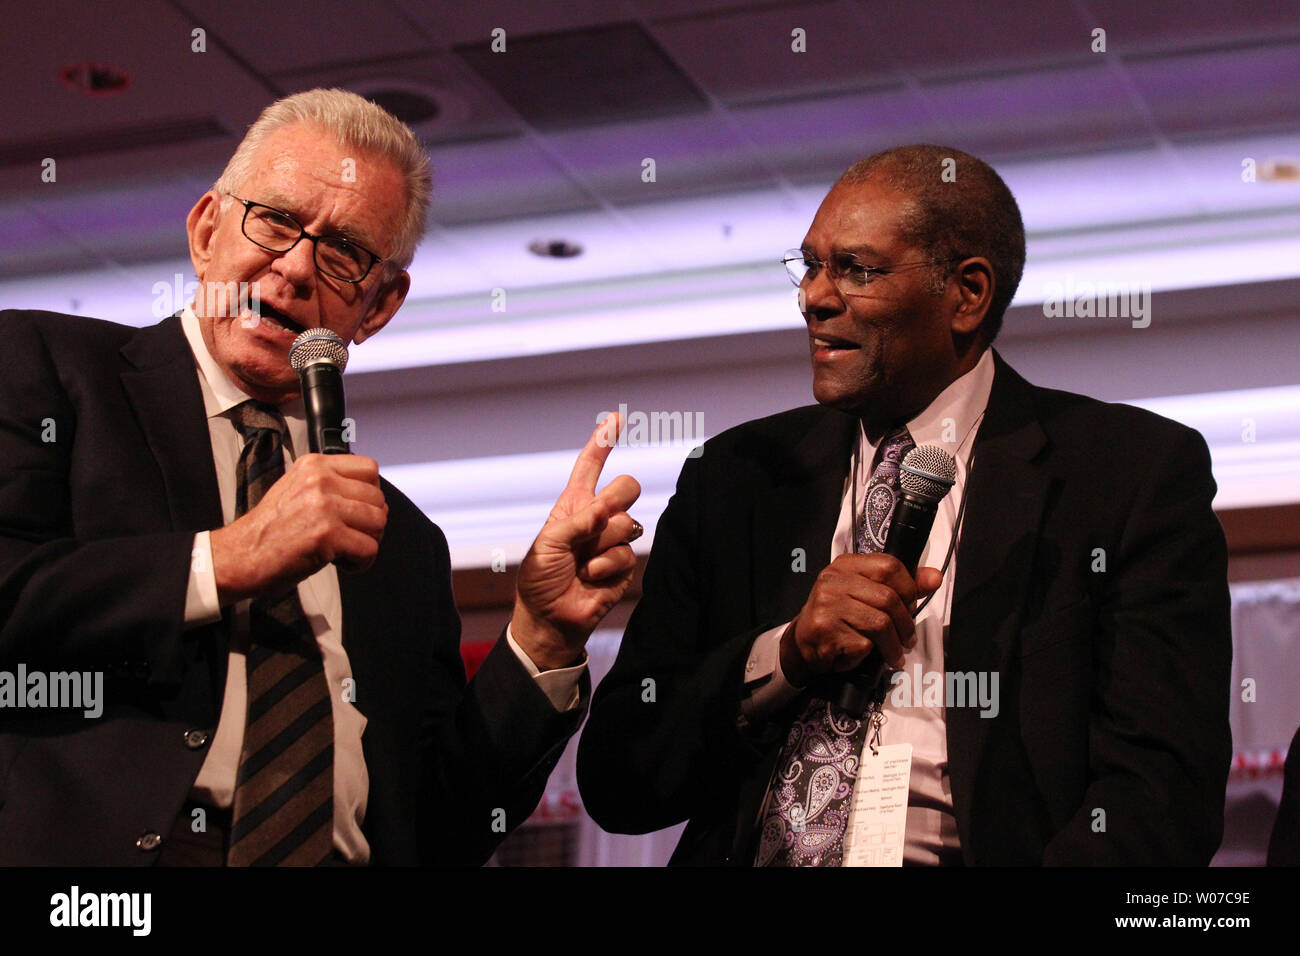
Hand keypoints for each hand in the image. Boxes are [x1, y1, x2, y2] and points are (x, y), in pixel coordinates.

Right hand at [210, 453, 386, 603]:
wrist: (241, 555)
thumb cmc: (269, 529)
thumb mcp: (297, 489)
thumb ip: (331, 485)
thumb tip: (369, 496)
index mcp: (315, 465)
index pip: (369, 469)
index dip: (371, 494)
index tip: (358, 510)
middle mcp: (321, 480)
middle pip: (378, 498)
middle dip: (371, 523)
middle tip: (352, 537)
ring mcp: (324, 506)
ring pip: (378, 522)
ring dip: (368, 542)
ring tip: (346, 550)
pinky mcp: (327, 534)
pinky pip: (369, 548)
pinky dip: (361, 562)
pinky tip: (342, 563)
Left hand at [512, 413, 641, 669]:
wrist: (549, 618)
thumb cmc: (540, 578)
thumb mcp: (548, 542)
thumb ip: (576, 521)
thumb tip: (606, 511)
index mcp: (574, 505)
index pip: (590, 466)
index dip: (603, 441)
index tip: (615, 417)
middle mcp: (596, 518)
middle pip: (626, 487)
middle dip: (618, 495)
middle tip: (600, 514)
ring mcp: (611, 541)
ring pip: (627, 522)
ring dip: (601, 542)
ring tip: (581, 562)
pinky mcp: (623, 566)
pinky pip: (626, 552)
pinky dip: (605, 565)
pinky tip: (590, 577)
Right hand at [778, 553, 941, 686]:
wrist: (805, 643)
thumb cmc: (840, 617)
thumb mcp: (868, 594)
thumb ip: (902, 585)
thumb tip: (934, 578)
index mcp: (845, 565)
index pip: (889, 566)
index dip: (909, 588)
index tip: (912, 605)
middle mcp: (833, 581)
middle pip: (888, 598)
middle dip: (905, 624)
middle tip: (907, 639)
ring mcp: (826, 605)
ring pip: (880, 623)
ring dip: (893, 645)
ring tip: (894, 654)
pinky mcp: (824, 630)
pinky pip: (864, 644)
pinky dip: (871, 655)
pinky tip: (866, 656)